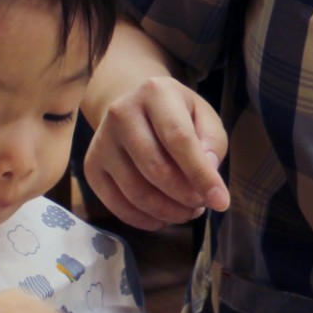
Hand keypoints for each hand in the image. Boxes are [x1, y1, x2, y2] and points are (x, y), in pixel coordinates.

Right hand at [84, 74, 229, 228]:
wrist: (134, 107)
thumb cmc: (176, 114)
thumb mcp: (204, 117)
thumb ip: (212, 143)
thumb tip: (208, 174)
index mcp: (155, 92)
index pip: (179, 139)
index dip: (201, 175)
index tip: (221, 202)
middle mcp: (121, 113)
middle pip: (156, 169)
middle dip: (185, 196)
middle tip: (201, 205)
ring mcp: (101, 141)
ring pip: (137, 191)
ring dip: (168, 211)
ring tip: (187, 211)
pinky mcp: (91, 166)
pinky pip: (117, 205)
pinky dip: (145, 219)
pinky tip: (163, 217)